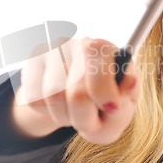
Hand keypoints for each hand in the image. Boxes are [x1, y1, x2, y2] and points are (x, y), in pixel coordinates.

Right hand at [12, 38, 139, 144]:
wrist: (76, 103)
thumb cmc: (104, 105)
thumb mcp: (121, 110)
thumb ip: (126, 100)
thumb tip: (130, 80)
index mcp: (105, 49)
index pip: (100, 67)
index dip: (105, 94)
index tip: (111, 109)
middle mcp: (77, 44)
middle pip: (76, 91)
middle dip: (84, 116)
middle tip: (91, 118)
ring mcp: (52, 52)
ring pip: (52, 97)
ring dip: (64, 116)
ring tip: (74, 113)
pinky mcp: (32, 64)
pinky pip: (34, 98)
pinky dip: (47, 112)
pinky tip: (58, 106)